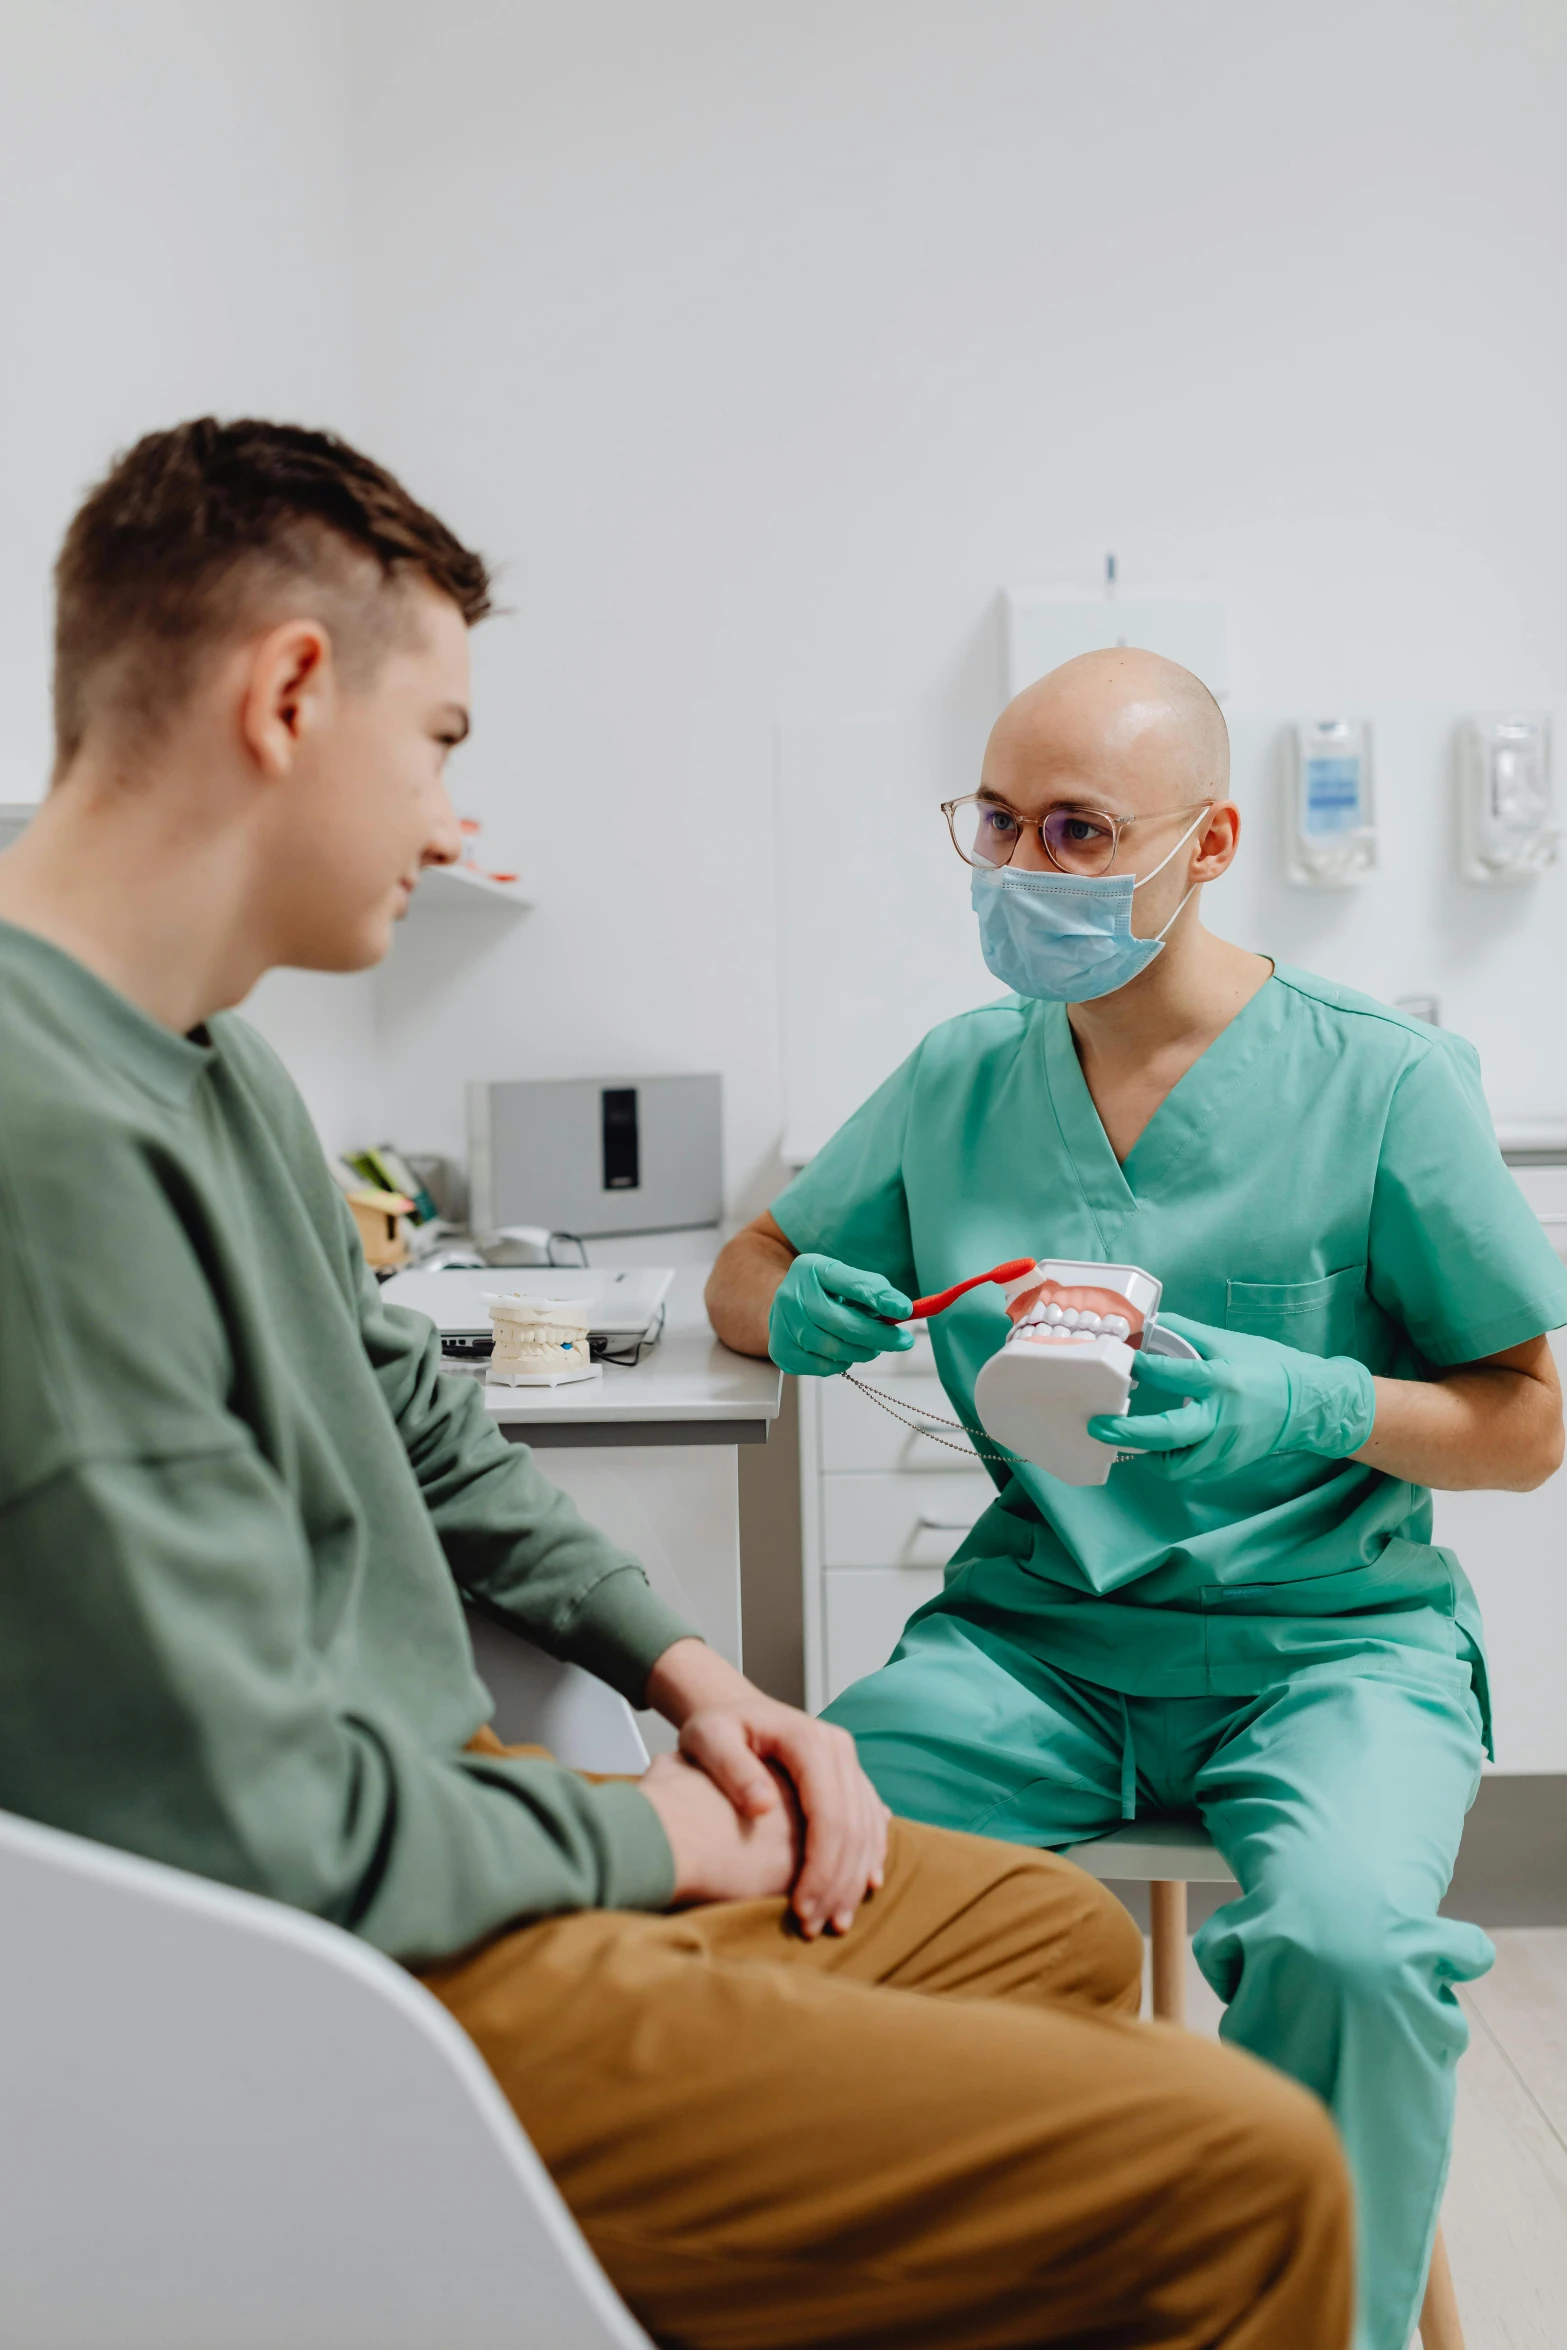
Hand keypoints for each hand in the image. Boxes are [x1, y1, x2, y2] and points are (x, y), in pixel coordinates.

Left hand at [645, 1639, 890, 1935]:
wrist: (732, 1708)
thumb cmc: (715, 1727)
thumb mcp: (707, 1738)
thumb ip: (730, 1768)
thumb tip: (761, 1807)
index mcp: (806, 1738)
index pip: (828, 1814)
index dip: (819, 1867)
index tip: (800, 1909)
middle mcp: (837, 1747)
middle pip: (853, 1826)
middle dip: (838, 1883)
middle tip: (817, 1928)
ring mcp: (848, 1760)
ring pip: (867, 1827)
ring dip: (855, 1879)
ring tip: (836, 1921)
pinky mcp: (850, 1774)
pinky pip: (870, 1819)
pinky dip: (869, 1856)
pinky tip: (864, 1887)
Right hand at [768, 1252, 914, 1376]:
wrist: (786, 1305)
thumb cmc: (823, 1292)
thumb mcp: (847, 1280)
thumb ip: (874, 1290)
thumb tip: (903, 1310)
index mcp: (811, 1269)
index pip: (850, 1284)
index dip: (879, 1298)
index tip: (906, 1310)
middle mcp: (791, 1295)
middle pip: (842, 1324)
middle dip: (878, 1336)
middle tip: (902, 1341)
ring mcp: (782, 1325)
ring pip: (833, 1349)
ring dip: (861, 1351)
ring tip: (871, 1346)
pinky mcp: (781, 1351)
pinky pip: (822, 1367)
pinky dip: (841, 1363)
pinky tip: (844, 1352)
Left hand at [1085, 1311, 1374, 1481]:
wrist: (1308, 1403)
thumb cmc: (1266, 1366)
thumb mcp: (1227, 1342)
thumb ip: (1185, 1334)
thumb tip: (1145, 1327)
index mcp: (1221, 1381)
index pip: (1172, 1375)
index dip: (1142, 1368)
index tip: (1120, 1361)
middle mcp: (1222, 1419)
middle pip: (1167, 1435)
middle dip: (1127, 1433)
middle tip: (1098, 1425)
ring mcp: (1225, 1447)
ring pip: (1175, 1465)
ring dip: (1146, 1453)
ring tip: (1125, 1437)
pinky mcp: (1227, 1465)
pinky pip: (1189, 1470)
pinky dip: (1168, 1460)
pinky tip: (1154, 1446)